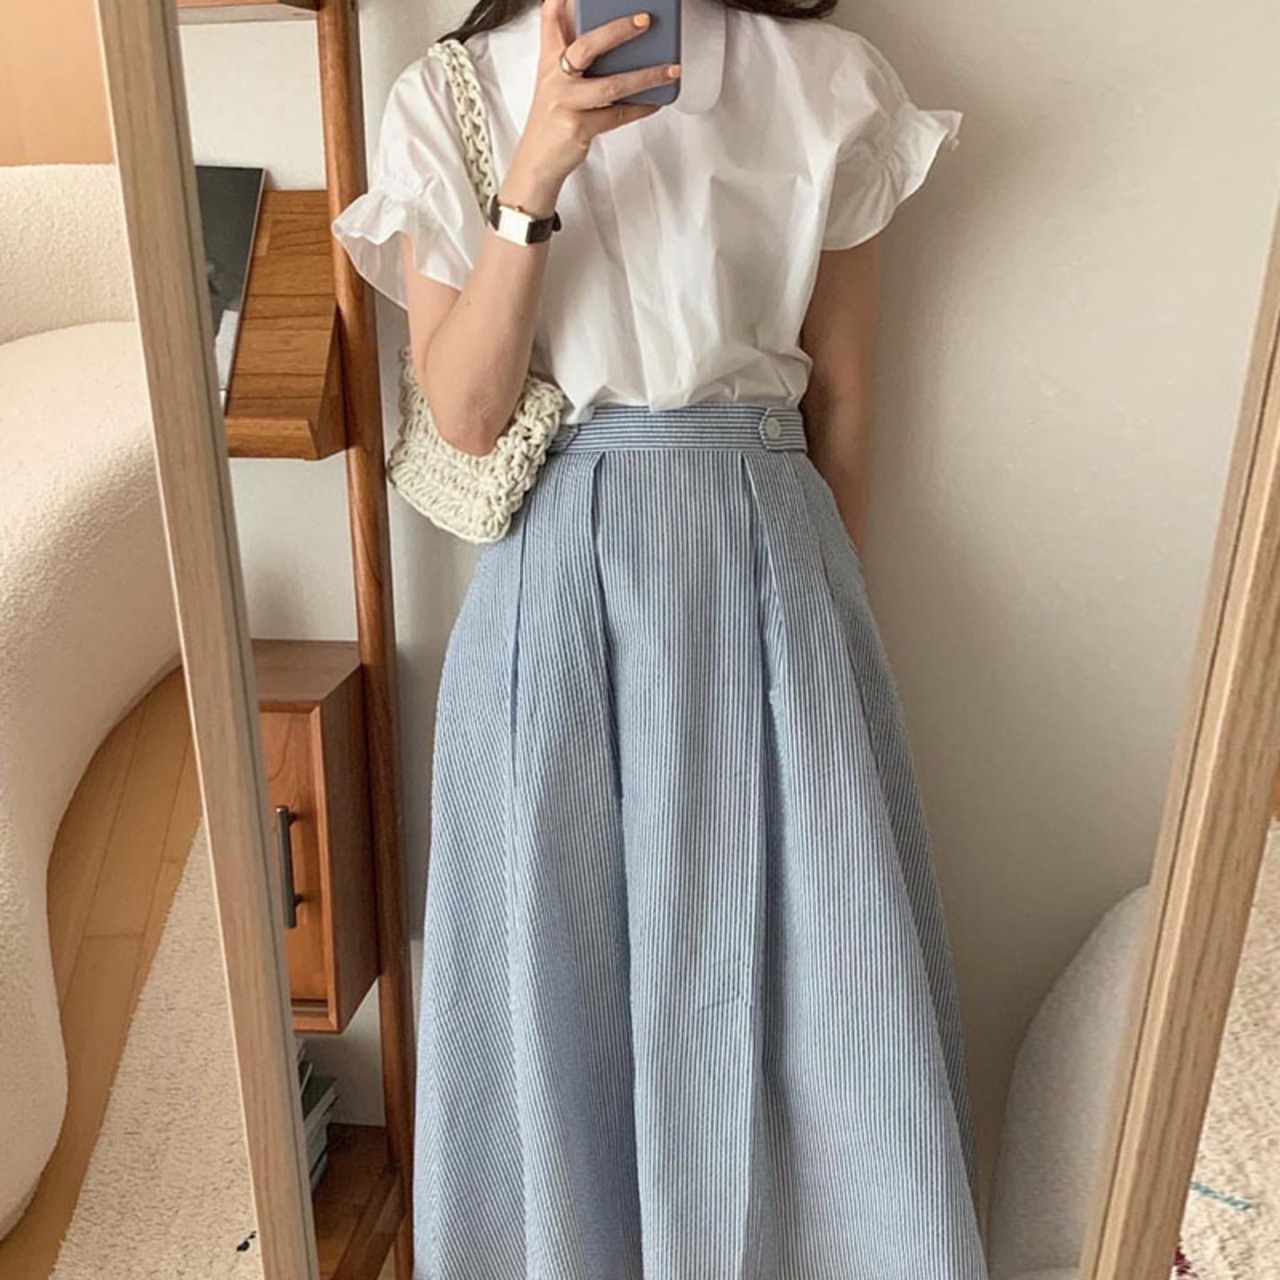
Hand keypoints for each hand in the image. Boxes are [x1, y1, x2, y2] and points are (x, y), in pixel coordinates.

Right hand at [499, 0, 680, 213]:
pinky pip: (617, 115)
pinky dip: (639, 108)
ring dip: (646, 76)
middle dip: (617, 30)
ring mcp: (566, 103)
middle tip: (645, 20)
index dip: (563, 0)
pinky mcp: (578, 128)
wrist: (537, 162)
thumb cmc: (552, 118)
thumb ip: (571, 55)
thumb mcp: (554, 81)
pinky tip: (656, 100)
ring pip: (611, 85)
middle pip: (586, 46)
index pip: (550, 19)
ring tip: (670, 69)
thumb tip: (608, 33)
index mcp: (548, 61)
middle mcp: (555, 78)